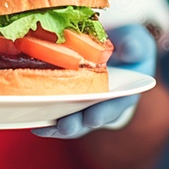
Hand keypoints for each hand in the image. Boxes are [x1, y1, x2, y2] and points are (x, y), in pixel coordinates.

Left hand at [33, 23, 156, 138]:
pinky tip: (32, 121)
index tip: (93, 117)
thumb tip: (130, 50)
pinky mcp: (71, 99)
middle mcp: (106, 103)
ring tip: (43, 128)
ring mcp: (87, 103)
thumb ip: (136, 45)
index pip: (116, 104)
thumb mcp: (136, 39)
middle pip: (91, 118)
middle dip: (77, 124)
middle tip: (65, 126)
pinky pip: (59, 111)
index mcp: (126, 92)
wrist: (113, 41)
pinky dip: (47, 117)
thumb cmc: (128, 42)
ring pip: (73, 120)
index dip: (105, 112)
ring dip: (58, 126)